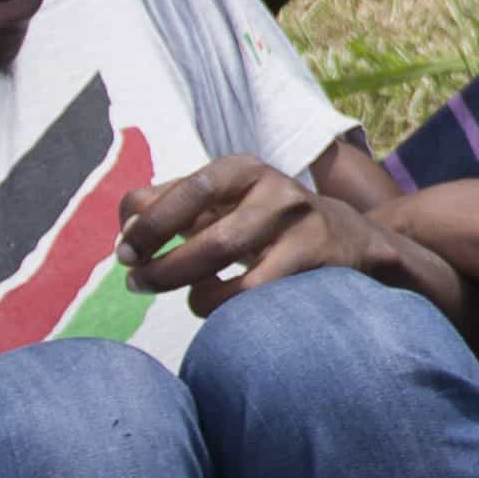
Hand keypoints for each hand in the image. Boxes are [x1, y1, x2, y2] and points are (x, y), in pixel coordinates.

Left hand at [122, 154, 427, 314]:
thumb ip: (174, 205)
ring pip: (226, 261)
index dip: (148, 223)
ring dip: (189, 289)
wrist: (354, 244)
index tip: (125, 251)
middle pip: (203, 231)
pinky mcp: (314, 261)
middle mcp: (273, 188)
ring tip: (184, 298)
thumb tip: (124, 218)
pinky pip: (254, 295)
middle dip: (160, 264)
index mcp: (243, 169)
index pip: (186, 190)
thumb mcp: (228, 205)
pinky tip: (222, 308)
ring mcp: (298, 224)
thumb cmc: (269, 226)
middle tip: (136, 282)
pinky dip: (226, 307)